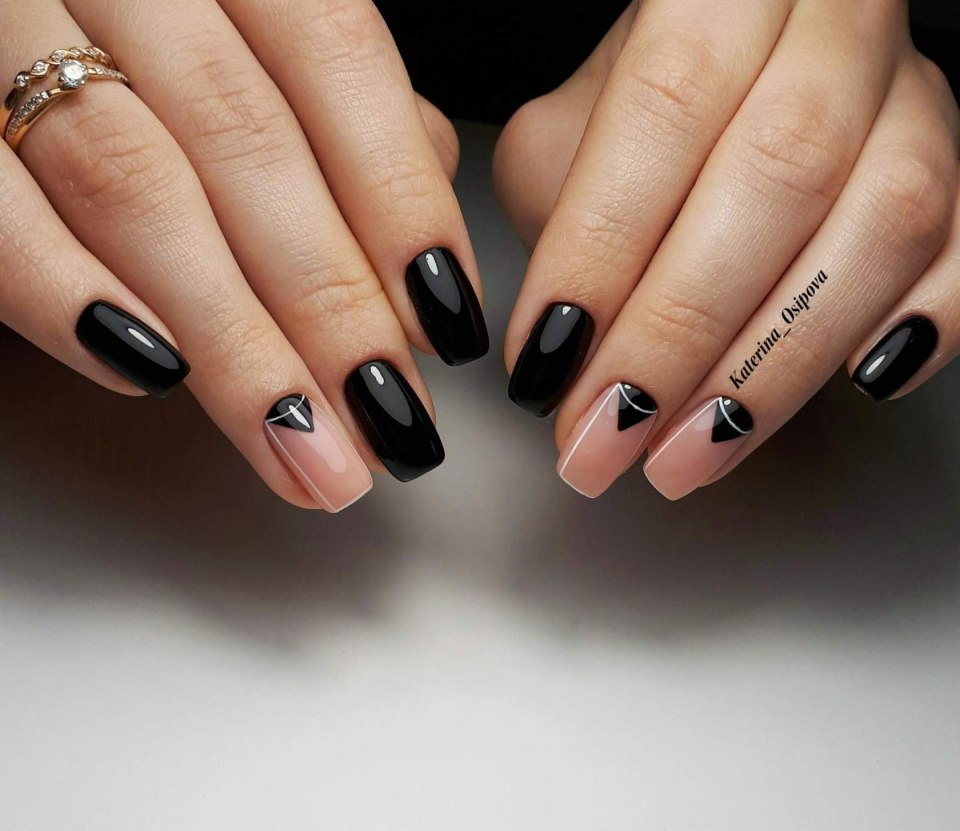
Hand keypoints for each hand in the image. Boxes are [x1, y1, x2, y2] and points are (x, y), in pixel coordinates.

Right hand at [0, 0, 487, 510]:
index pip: (338, 58)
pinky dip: (69, 294)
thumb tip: (427, 220)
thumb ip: (343, 111)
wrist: (7, 17)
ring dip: (235, 343)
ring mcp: (8, 26)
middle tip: (390, 424)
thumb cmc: (150, 37)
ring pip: (136, 188)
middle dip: (333, 306)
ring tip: (304, 448)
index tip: (447, 325)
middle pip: (249, 144)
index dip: (401, 198)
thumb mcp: (255, 36)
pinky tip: (155, 375)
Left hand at [495, 0, 959, 498]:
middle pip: (775, 176)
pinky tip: (856, 382)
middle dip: (678, 334)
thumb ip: (557, 215)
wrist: (753, 57)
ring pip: (879, 222)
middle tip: (608, 435)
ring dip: (777, 362)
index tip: (547, 365)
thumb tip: (555, 347)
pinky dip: (926, 321)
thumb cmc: (650, 108)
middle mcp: (834, 26)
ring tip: (694, 451)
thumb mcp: (570, 130)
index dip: (601, 253)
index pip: (662, 111)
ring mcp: (914, 96)